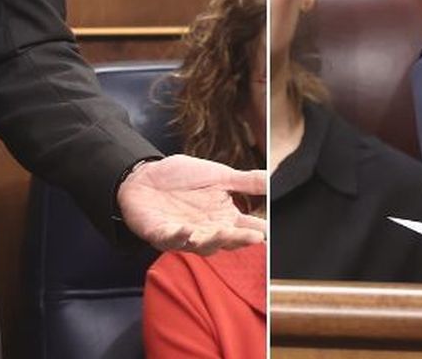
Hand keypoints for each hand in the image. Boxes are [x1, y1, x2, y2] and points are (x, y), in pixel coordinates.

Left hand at [117, 154, 266, 255]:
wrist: (145, 177)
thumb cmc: (183, 178)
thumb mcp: (220, 176)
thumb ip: (248, 181)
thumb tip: (276, 179)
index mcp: (224, 217)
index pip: (247, 228)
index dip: (259, 231)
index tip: (270, 232)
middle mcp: (208, 231)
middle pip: (228, 241)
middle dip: (240, 239)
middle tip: (256, 237)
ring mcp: (185, 235)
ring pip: (202, 245)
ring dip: (213, 240)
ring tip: (223, 231)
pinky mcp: (161, 234)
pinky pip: (171, 240)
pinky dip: (178, 237)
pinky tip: (186, 231)